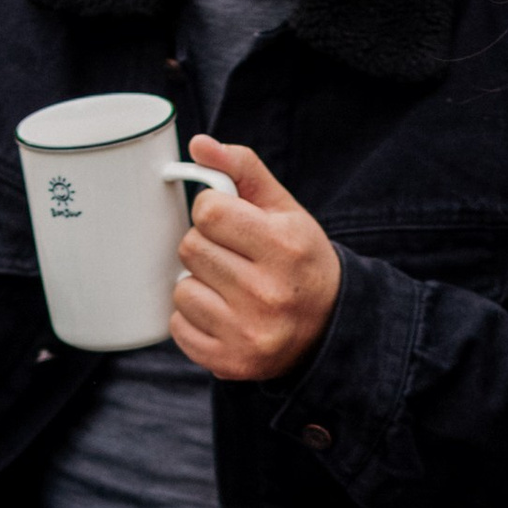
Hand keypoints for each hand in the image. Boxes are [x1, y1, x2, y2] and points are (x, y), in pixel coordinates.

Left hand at [171, 137, 342, 382]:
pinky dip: (193, 318)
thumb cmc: (300, 260)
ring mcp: (248, 333)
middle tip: (234, 257)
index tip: (231, 222)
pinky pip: (178, 326)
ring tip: (230, 288)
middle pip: (191, 248)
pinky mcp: (230, 362)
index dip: (213, 212)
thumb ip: (242, 170)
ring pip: (181, 289)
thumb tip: (198, 144)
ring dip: (198, 284)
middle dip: (207, 247)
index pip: (208, 213)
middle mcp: (267, 293)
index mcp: (283, 247)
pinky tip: (223, 314)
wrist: (328, 328)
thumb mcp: (284, 209)